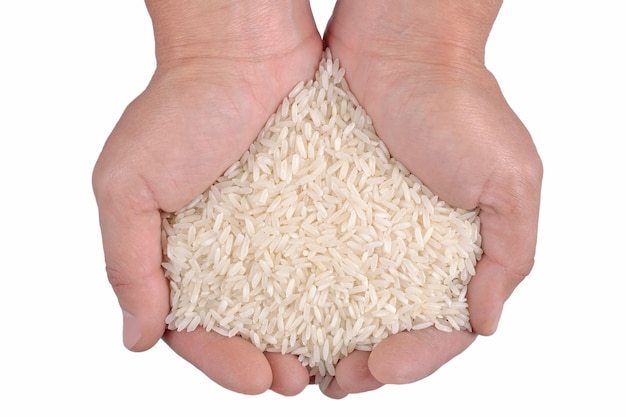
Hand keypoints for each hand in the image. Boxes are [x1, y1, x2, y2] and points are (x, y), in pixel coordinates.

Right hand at [92, 0, 321, 394]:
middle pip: (248, 324)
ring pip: (290, 300)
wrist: (243, 48)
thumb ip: (126, 262)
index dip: (224, 361)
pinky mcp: (313, 206)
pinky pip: (324, 259)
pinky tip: (355, 314)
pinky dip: (336, 292)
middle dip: (271, 360)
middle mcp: (227, 247)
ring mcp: (273, 228)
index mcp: (178, 251)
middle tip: (300, 381)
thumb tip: (138, 339)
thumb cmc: (179, 106)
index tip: (261, 380)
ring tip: (333, 364)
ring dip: (309, 337)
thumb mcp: (127, 183)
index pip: (196, 327)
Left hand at [322, 0, 542, 397]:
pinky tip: (283, 312)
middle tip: (336, 378)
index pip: (441, 328)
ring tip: (305, 363)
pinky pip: (316, 258)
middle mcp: (413, 248)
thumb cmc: (460, 104)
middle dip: (367, 360)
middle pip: (391, 325)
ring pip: (350, 301)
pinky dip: (305, 292)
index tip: (380, 368)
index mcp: (460, 251)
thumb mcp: (509, 178)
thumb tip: (484, 320)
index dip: (415, 358)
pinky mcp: (329, 205)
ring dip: (331, 337)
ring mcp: (369, 230)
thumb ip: (510, 253)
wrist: (401, 45)